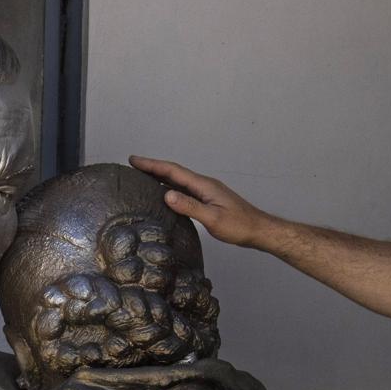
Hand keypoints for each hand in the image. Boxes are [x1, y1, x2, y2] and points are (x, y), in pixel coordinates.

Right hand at [129, 156, 278, 249]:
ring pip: (178, 180)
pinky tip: (163, 192)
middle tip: (132, 164)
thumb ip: (190, 207)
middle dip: (152, 167)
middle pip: (173, 172)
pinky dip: (169, 186)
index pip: (173, 171)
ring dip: (159, 175)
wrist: (258, 229)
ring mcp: (206, 191)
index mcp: (203, 185)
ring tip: (142, 175)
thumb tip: (167, 195)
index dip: (152, 165)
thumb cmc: (239, 226)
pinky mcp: (207, 199)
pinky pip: (183, 189)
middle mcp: (203, 184)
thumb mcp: (213, 219)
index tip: (134, 160)